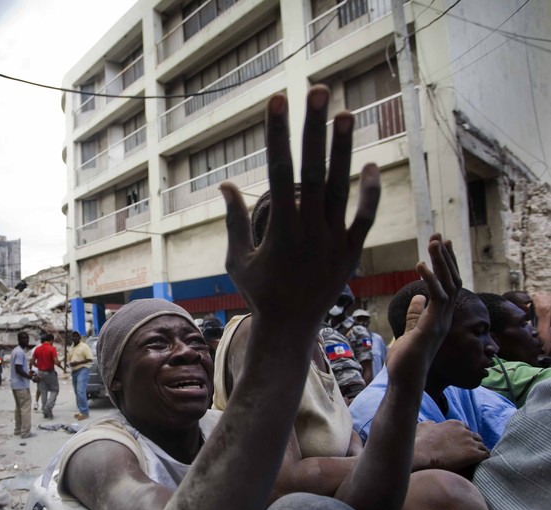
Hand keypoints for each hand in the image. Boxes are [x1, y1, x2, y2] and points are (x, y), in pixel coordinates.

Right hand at [220, 86, 379, 337]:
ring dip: (343, 149)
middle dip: (314, 129)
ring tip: (346, 113)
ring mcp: (334, 242)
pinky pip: (365, 218)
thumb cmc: (258, 294)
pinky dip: (371, 193)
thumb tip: (225, 185)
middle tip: (317, 91)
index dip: (277, 135)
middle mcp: (310, 232)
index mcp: (280, 231)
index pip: (278, 172)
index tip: (277, 102)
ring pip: (341, 187)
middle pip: (313, 170)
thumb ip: (234, 221)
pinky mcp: (351, 253)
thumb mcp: (237, 260)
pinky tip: (372, 165)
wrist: (290, 329)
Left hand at [385, 234, 460, 390]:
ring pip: (449, 285)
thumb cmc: (405, 361)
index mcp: (440, 317)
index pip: (448, 285)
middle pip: (453, 280)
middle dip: (445, 256)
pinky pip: (436, 298)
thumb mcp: (409, 332)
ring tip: (433, 242)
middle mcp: (445, 317)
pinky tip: (421, 264)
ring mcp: (441, 322)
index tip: (440, 244)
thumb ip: (415, 315)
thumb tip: (418, 298)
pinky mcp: (432, 327)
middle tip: (438, 235)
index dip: (446, 264)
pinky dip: (431, 279)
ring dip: (441, 262)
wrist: (404, 382)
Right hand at [413, 420, 489, 471]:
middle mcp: (464, 431)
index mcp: (455, 423)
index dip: (464, 437)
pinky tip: (479, 463)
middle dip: (473, 444)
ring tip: (476, 460)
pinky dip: (483, 458)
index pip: (466, 429)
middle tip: (469, 452)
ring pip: (482, 446)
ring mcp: (470, 442)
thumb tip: (433, 423)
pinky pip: (485, 454)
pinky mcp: (474, 454)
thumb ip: (431, 423)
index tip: (461, 444)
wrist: (422, 454)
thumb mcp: (423, 426)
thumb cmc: (420, 441)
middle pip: (476, 437)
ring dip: (479, 452)